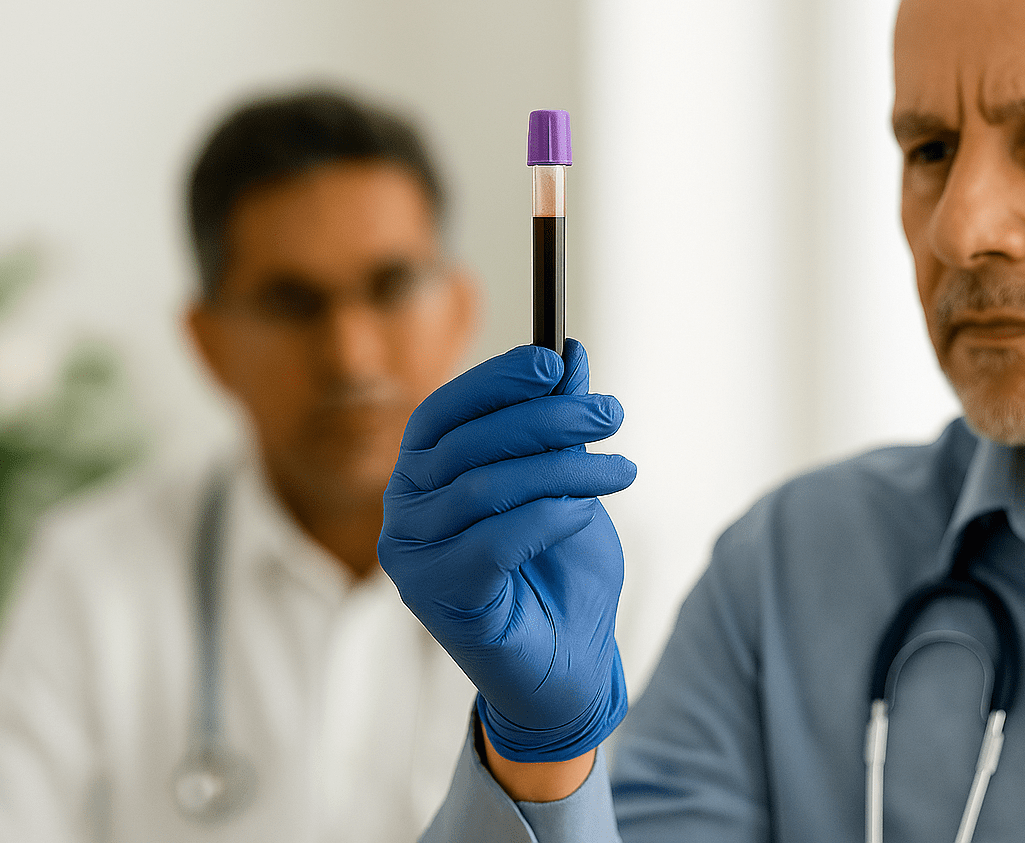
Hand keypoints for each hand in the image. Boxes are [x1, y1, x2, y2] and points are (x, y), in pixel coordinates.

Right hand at [378, 339, 635, 761]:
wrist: (570, 668)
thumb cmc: (560, 573)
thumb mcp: (569, 485)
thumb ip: (560, 427)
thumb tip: (572, 356)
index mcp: (423, 476)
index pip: (444, 412)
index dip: (495, 381)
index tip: (553, 361)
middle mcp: (404, 511)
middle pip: (469, 444)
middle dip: (548, 420)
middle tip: (611, 415)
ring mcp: (413, 556)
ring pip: (488, 487)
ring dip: (566, 470)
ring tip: (620, 471)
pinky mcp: (439, 595)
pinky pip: (493, 540)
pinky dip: (547, 517)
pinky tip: (584, 514)